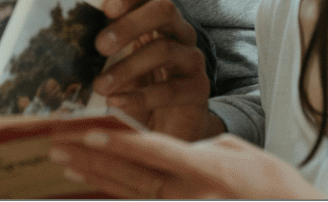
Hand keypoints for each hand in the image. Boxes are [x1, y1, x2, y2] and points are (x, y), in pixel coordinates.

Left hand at [49, 129, 322, 198]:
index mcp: (204, 170)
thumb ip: (197, 146)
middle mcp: (188, 195)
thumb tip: (167, 146)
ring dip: (96, 178)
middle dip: (91, 159)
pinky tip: (94, 186)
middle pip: (130, 174)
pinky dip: (117, 194)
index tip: (86, 132)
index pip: (151, 152)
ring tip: (66, 165)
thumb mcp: (236, 152)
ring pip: (130, 193)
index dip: (117, 142)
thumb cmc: (270, 184)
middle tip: (57, 147)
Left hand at [96, 0, 220, 140]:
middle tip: (100, 45)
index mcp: (160, 19)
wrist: (170, 128)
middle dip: (130, 23)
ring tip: (100, 85)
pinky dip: (140, 97)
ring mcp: (192, 59)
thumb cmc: (140, 89)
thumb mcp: (120, 62)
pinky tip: (116, 103)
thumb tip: (70, 39)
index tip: (107, 8)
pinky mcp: (197, 89)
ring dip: (127, 67)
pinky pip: (170, 89)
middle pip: (164, 9)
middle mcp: (180, 33)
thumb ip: (106, 46)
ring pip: (164, 49)